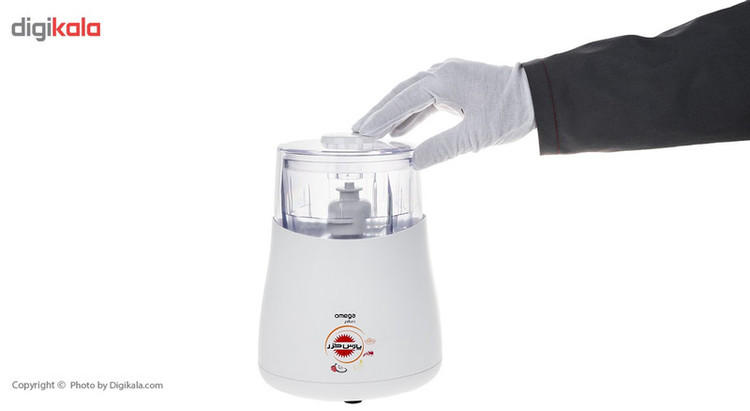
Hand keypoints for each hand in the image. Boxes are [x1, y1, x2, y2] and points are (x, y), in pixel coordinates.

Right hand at [352, 59, 535, 168]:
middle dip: (380, 113)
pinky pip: (427, 99)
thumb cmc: (512, 111)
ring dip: (394, 113)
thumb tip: (413, 162)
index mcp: (444, 79)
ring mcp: (450, 76)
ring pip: (412, 95)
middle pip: (402, 93)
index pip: (403, 100)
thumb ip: (441, 149)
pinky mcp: (457, 84)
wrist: (539, 96)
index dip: (380, 118)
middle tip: (357, 130)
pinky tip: (401, 129)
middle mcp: (443, 73)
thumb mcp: (475, 136)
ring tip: (374, 132)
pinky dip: (412, 114)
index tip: (361, 132)